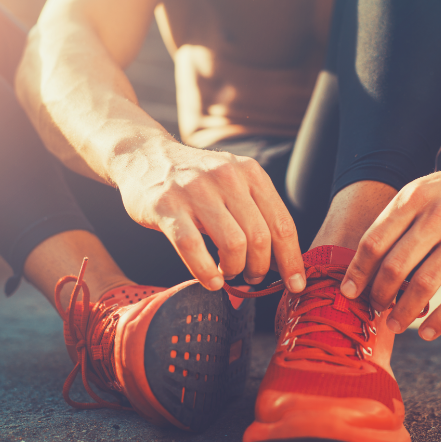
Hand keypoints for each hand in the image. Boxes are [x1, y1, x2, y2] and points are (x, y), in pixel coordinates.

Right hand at [116, 140, 305, 291]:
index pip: (282, 223)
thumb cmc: (195, 181)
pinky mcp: (166, 205)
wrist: (144, 156)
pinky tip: (210, 280)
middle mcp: (226, 177)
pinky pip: (192, 247)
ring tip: (228, 273)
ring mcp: (195, 190)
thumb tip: (281, 261)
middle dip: (260, 268)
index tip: (296, 285)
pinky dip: (205, 272)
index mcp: (250, 172)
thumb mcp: (232, 183)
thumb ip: (256, 213)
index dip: (292, 260)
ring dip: (234, 269)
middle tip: (252, 277)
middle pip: (260, 237)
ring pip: (233, 244)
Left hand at [340, 155, 440, 339]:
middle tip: (375, 308)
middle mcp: (438, 215)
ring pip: (425, 284)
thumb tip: (366, 267)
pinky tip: (428, 333)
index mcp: (413, 199)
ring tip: (395, 325)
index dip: (358, 271)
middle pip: (395, 266)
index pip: (374, 241)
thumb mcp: (421, 192)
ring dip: (404, 312)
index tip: (348, 292)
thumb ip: (396, 223)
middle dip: (379, 294)